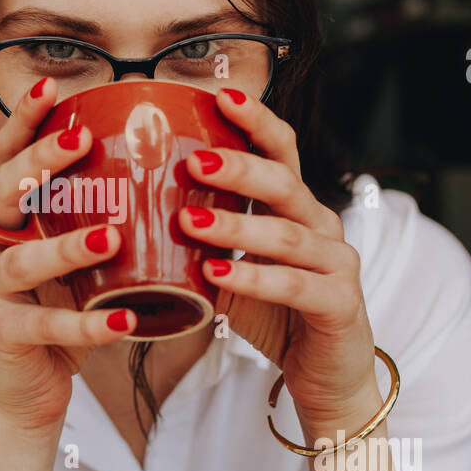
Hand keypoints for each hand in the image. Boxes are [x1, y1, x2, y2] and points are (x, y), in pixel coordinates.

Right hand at [0, 77, 136, 431]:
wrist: (34, 389)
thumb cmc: (70, 311)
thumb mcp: (89, 259)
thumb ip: (109, 216)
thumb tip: (178, 167)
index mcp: (15, 218)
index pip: (8, 157)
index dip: (24, 123)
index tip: (52, 89)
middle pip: (1, 191)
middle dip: (39, 163)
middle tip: (80, 142)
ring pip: (20, 260)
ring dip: (65, 246)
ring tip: (111, 237)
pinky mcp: (1, 334)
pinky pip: (41, 324)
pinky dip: (84, 324)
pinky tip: (123, 322)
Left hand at [179, 88, 380, 443]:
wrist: (326, 376)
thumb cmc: (273, 315)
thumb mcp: (232, 269)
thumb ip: (200, 241)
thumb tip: (129, 212)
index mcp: (297, 208)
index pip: (282, 151)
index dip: (256, 120)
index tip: (220, 93)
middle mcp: (323, 226)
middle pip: (285, 184)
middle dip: (238, 168)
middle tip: (192, 160)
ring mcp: (338, 264)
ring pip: (288, 235)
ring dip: (236, 225)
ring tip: (189, 220)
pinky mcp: (341, 304)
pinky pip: (295, 285)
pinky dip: (255, 278)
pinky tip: (218, 274)